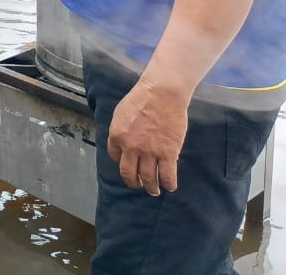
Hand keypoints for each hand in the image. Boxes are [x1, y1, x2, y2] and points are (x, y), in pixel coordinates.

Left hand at [107, 78, 188, 196]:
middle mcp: (131, 147)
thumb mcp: (120, 113)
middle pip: (129, 173)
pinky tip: (170, 187)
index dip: (122, 162)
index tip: (128, 164)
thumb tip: (120, 142)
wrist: (162, 93)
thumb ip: (119, 129)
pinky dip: (169, 184)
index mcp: (117, 136)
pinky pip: (167, 175)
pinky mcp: (168, 153)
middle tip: (138, 185)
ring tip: (154, 191)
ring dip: (151, 188)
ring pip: (148, 178)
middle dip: (133, 182)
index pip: (115, 157)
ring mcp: (149, 152)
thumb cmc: (141, 98)